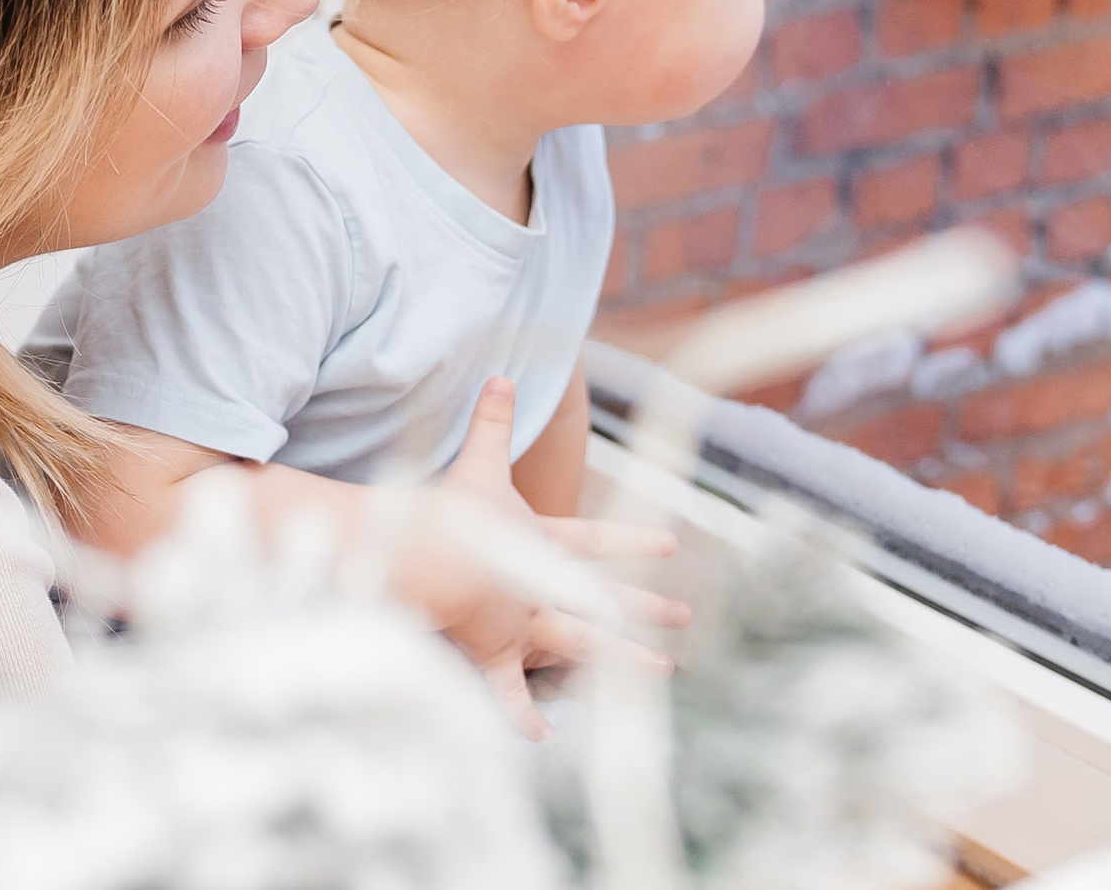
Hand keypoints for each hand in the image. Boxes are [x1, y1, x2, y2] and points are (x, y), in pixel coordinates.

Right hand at [404, 377, 691, 737]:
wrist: (426, 562)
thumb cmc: (446, 514)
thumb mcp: (474, 462)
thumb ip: (489, 420)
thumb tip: (501, 373)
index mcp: (538, 540)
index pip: (594, 538)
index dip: (632, 541)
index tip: (671, 545)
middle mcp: (540, 585)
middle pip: (601, 598)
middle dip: (644, 608)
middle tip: (684, 619)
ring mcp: (520, 623)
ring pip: (579, 646)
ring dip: (620, 661)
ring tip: (662, 672)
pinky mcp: (492, 653)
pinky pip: (510, 692)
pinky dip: (525, 715)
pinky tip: (544, 737)